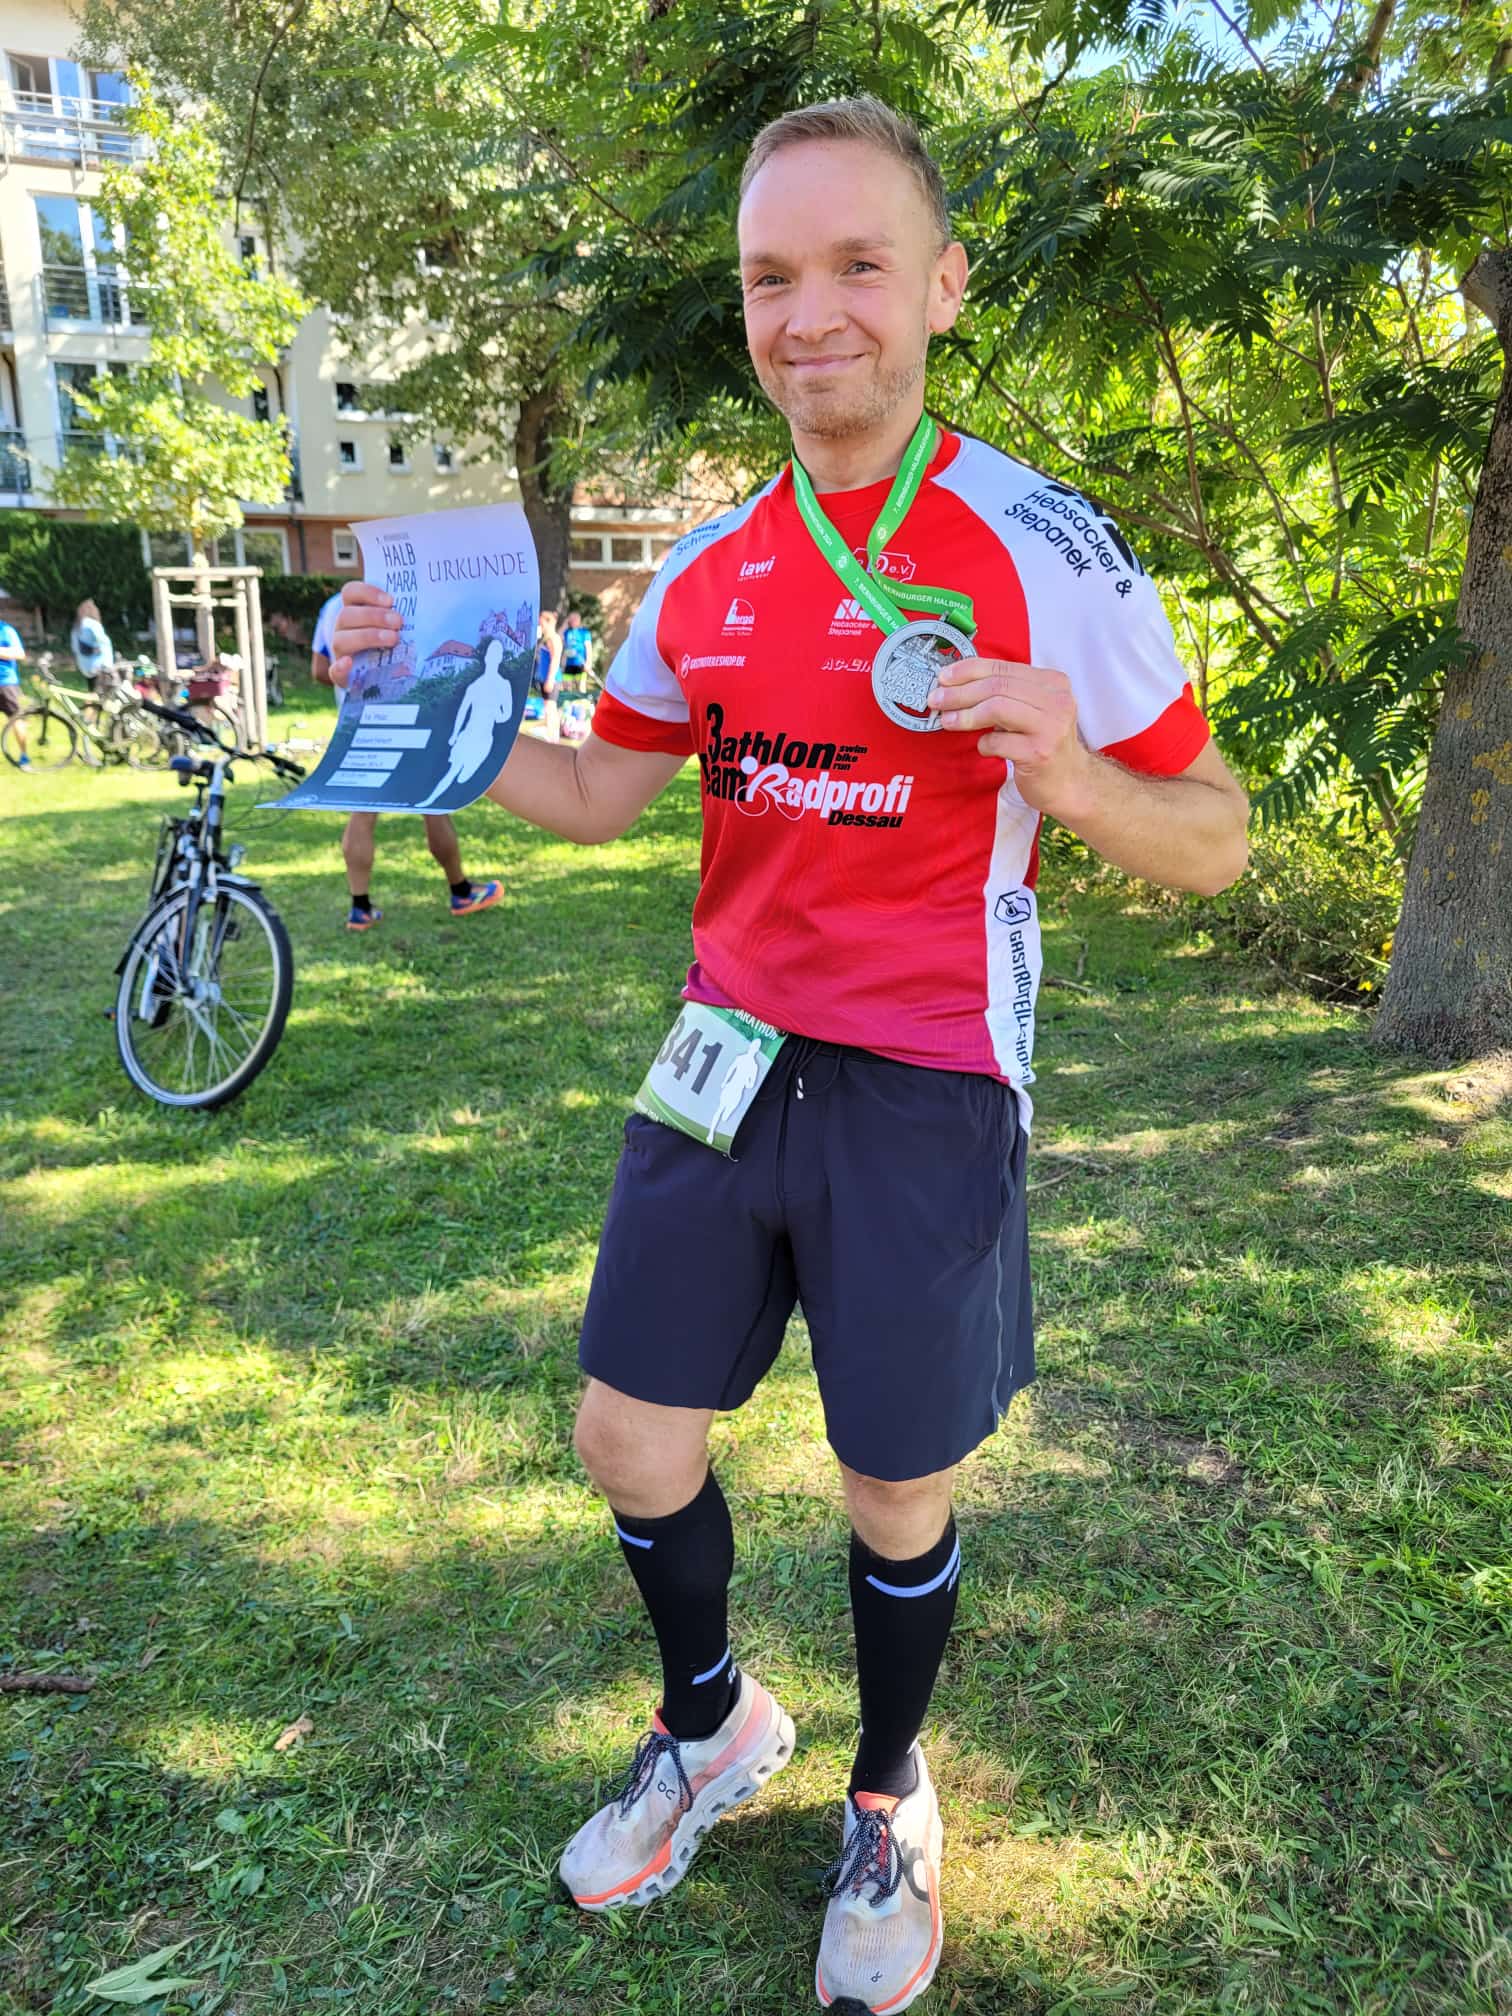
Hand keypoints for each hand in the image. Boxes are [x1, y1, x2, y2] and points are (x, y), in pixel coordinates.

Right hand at [329, 581, 400, 680]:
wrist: (384, 678)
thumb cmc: (395, 642)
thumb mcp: (398, 626)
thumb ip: (404, 615)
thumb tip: (433, 604)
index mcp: (354, 610)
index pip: (350, 592)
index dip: (368, 592)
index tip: (391, 600)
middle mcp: (343, 628)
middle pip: (346, 615)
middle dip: (374, 616)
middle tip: (399, 622)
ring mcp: (340, 651)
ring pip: (341, 639)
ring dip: (367, 636)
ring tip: (393, 639)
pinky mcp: (341, 675)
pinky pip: (334, 671)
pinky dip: (340, 667)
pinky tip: (349, 663)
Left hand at [929, 656, 1094, 818]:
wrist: (1070, 783)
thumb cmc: (1043, 744)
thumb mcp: (1032, 710)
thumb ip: (1005, 694)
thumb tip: (956, 685)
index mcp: (1053, 683)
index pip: (1003, 667)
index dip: (968, 670)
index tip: (943, 677)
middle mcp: (1056, 700)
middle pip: (997, 686)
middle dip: (960, 692)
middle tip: (936, 700)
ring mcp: (1051, 727)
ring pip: (997, 707)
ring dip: (966, 715)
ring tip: (947, 721)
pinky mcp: (1040, 753)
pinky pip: (999, 742)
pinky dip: (984, 744)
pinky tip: (985, 748)